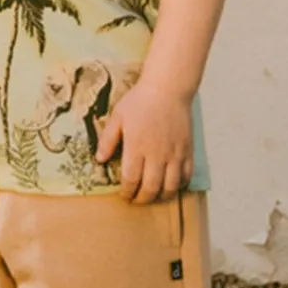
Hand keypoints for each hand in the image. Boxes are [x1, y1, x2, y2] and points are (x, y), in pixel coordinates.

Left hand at [95, 78, 192, 203]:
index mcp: (137, 147)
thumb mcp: (117, 117)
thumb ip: (108, 139)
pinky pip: (186, 176)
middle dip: (142, 199)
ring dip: (161, 196)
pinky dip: (179, 185)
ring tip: (154, 196)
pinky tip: (171, 185)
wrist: (168, 88)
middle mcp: (157, 154)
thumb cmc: (140, 101)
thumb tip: (100, 159)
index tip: (123, 194)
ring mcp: (175, 153)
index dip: (127, 192)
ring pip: (170, 186)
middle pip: (151, 188)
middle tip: (136, 199)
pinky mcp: (187, 150)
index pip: (131, 180)